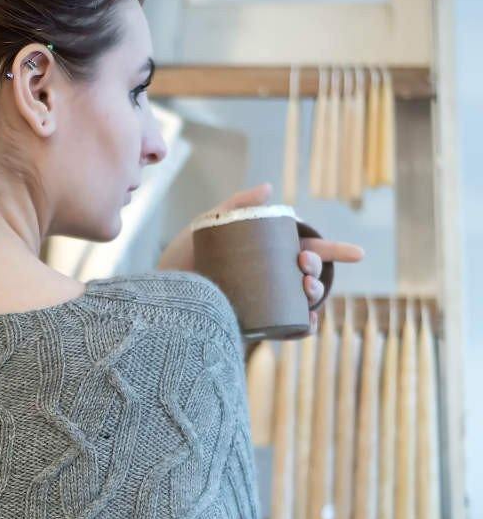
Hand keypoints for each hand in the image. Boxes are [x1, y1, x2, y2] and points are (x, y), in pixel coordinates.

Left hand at [156, 182, 365, 331]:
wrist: (160, 291)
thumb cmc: (182, 256)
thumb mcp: (208, 224)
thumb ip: (236, 204)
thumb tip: (269, 188)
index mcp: (268, 254)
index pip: (310, 251)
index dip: (336, 252)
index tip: (359, 254)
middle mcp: (270, 279)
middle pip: (309, 276)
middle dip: (317, 272)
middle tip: (304, 269)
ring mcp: (264, 302)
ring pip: (303, 301)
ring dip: (314, 295)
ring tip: (306, 290)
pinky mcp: (253, 323)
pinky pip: (287, 329)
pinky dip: (303, 327)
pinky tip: (307, 321)